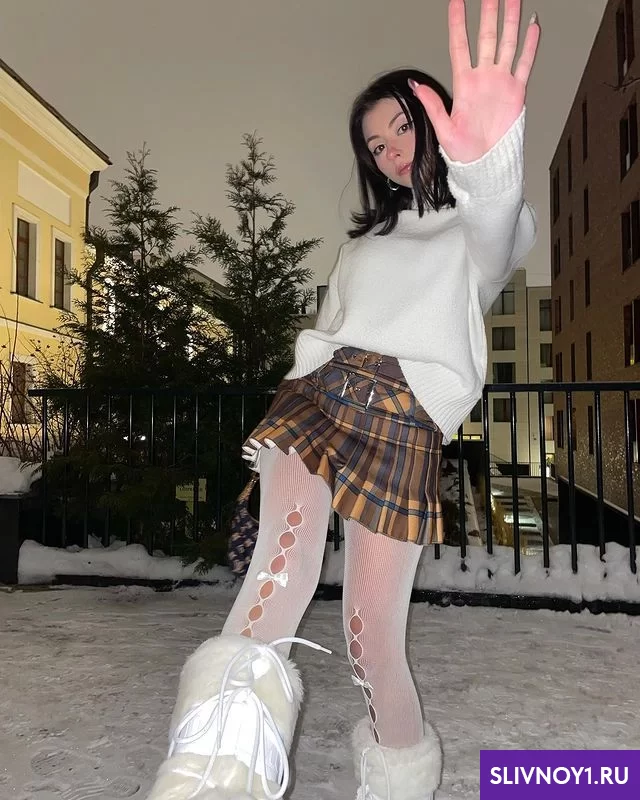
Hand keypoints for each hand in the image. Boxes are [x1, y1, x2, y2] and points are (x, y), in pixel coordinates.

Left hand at [411, 0, 539, 162]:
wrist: (486, 165)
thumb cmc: (464, 152)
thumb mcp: (443, 129)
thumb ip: (432, 104)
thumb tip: (415, 85)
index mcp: (464, 84)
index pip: (460, 45)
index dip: (458, 23)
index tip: (457, 1)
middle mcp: (483, 78)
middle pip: (486, 37)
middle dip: (488, 12)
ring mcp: (500, 82)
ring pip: (507, 44)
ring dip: (510, 21)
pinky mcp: (516, 92)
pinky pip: (525, 63)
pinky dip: (530, 45)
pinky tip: (532, 26)